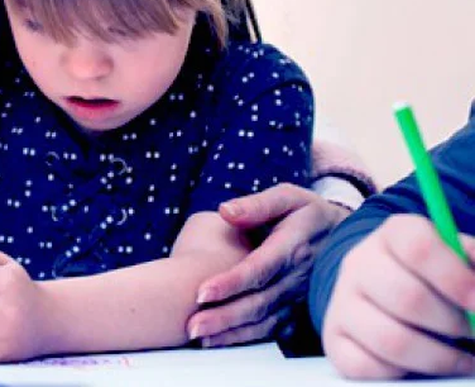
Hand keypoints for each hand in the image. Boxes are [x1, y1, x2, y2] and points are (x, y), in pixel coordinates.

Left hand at [188, 183, 348, 345]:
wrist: (346, 236)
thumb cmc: (308, 214)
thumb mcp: (289, 198)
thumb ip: (258, 204)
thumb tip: (225, 210)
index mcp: (291, 247)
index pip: (258, 269)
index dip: (231, 282)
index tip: (201, 292)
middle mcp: (296, 278)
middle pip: (258, 302)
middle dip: (224, 316)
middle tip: (192, 326)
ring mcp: (298, 298)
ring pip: (263, 320)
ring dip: (231, 332)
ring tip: (199, 337)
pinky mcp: (298, 310)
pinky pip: (271, 329)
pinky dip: (246, 338)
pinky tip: (220, 341)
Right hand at [322, 214, 474, 378]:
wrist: (385, 291)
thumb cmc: (433, 278)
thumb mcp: (457, 260)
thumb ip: (473, 264)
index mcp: (394, 235)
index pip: (419, 248)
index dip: (456, 278)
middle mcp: (359, 263)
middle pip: (407, 297)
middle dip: (453, 324)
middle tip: (472, 332)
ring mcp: (341, 302)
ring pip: (391, 340)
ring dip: (438, 358)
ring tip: (460, 358)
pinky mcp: (332, 338)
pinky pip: (366, 367)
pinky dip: (401, 373)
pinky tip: (419, 364)